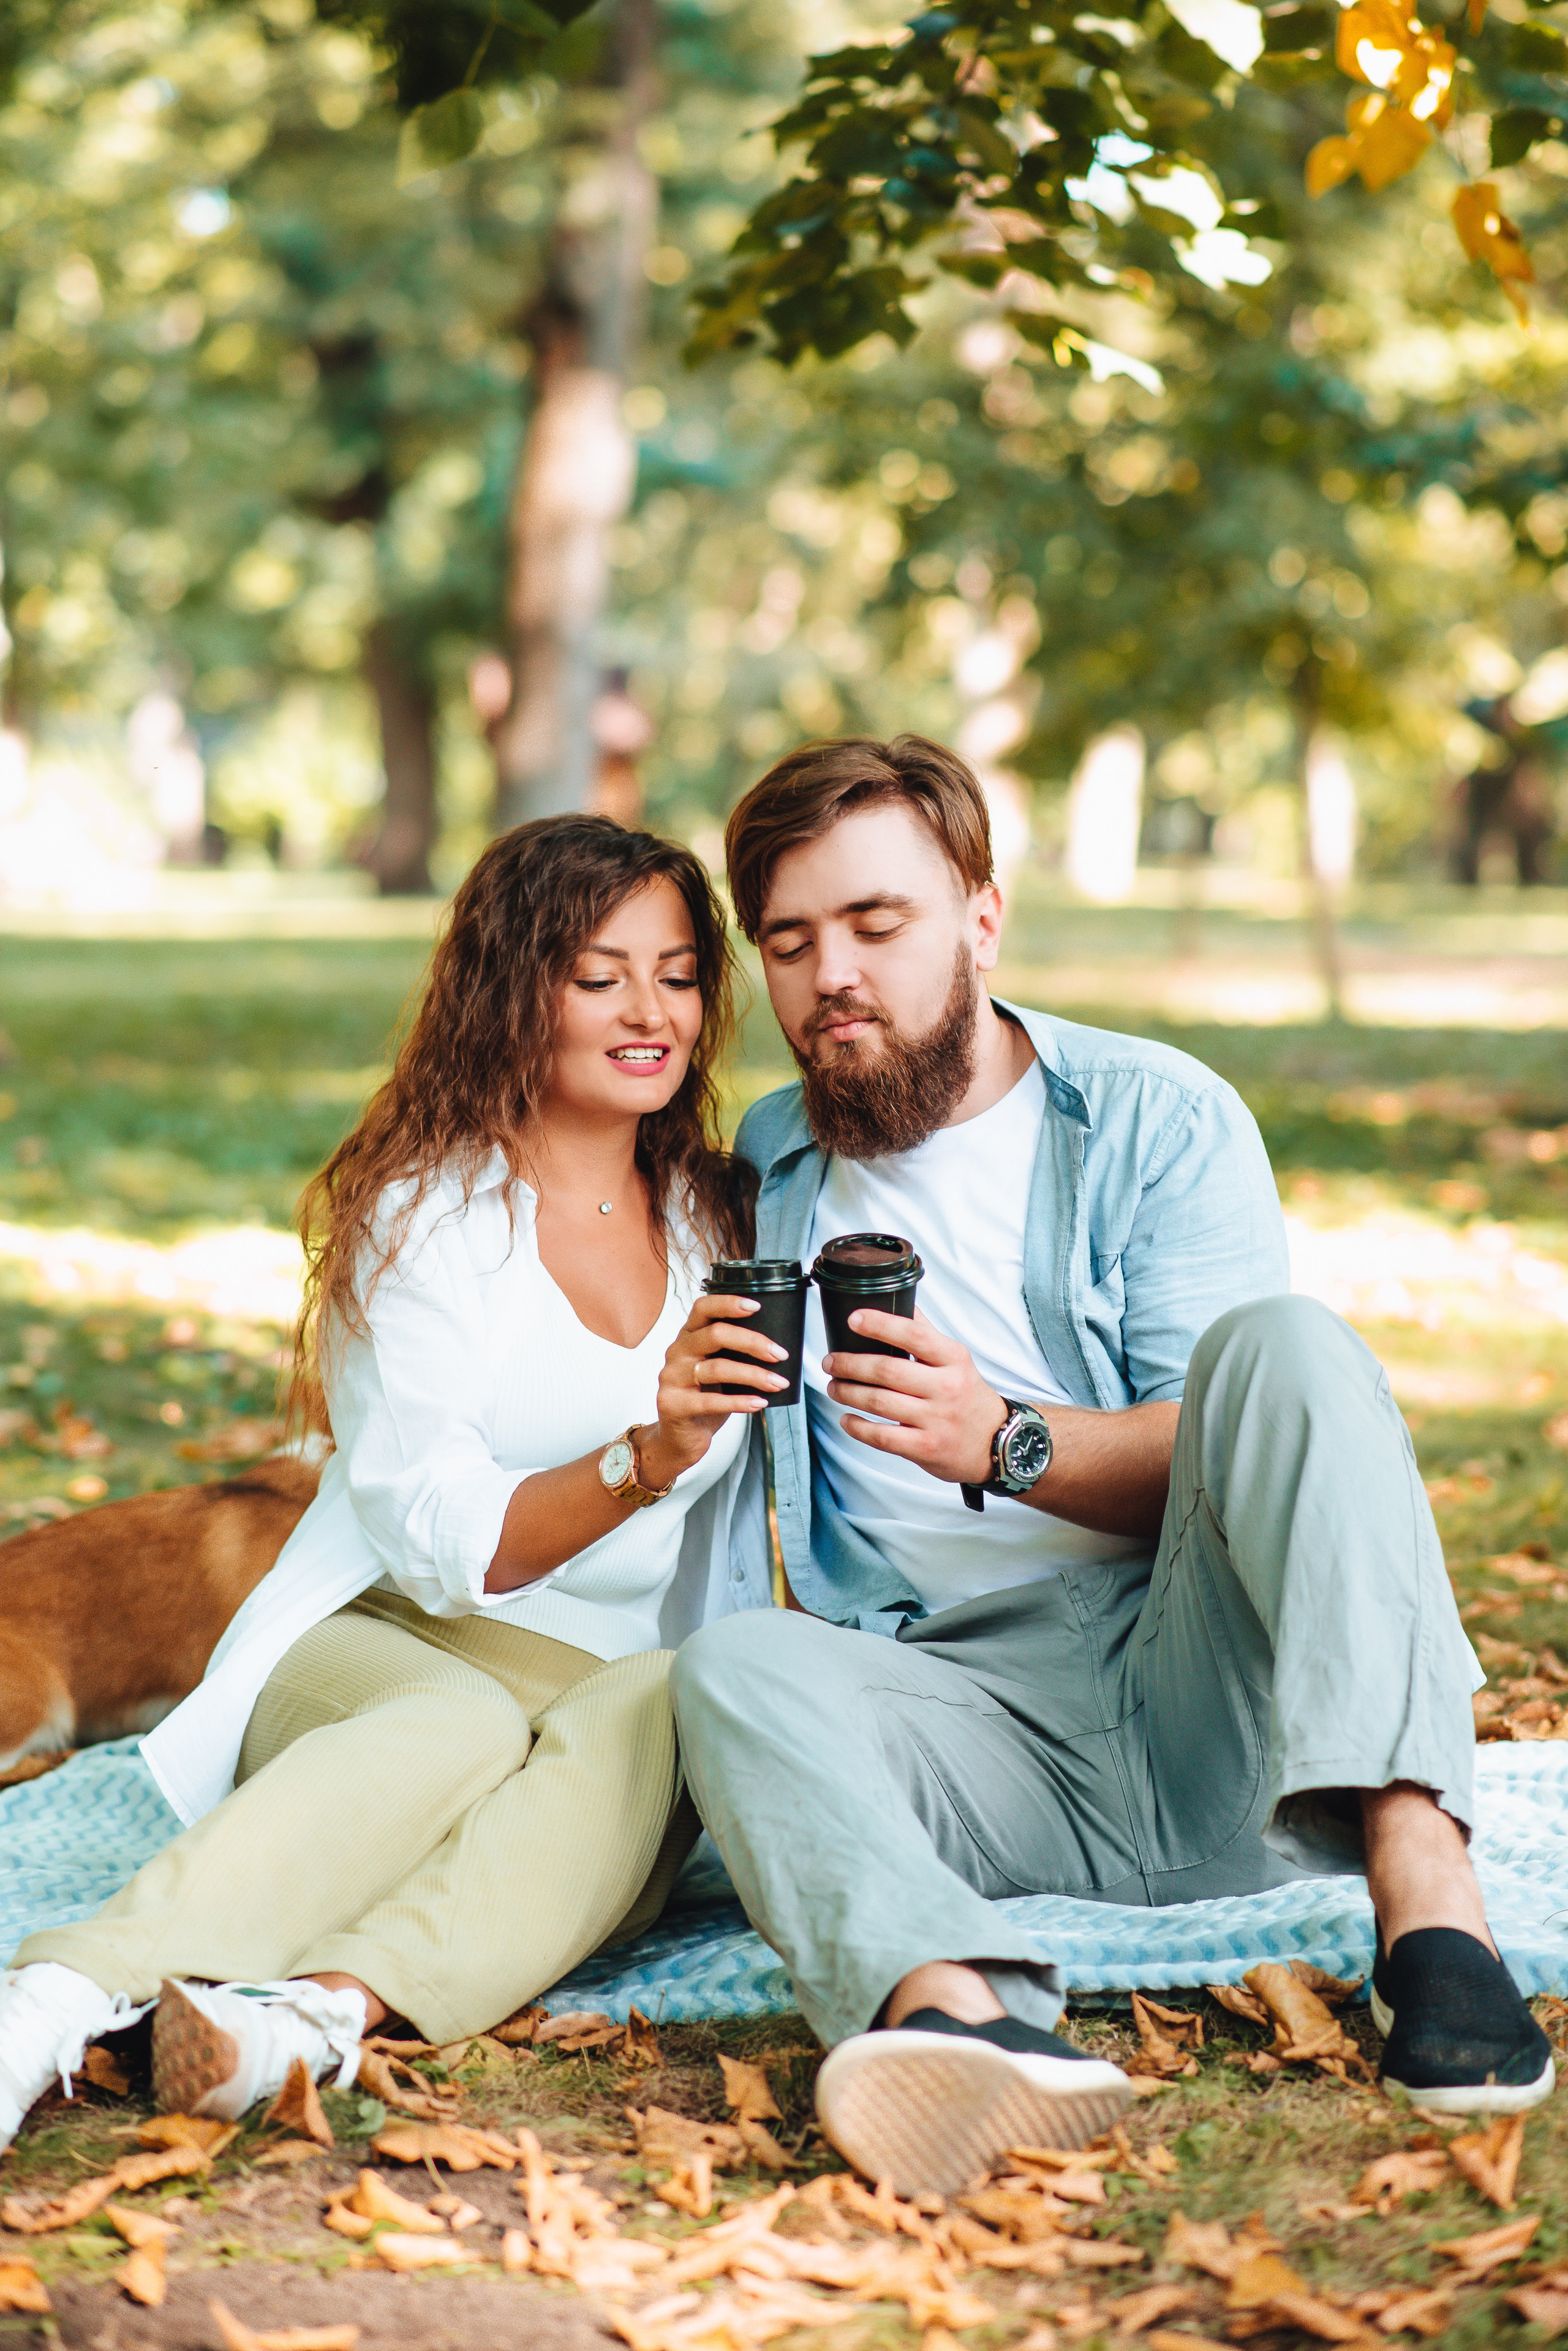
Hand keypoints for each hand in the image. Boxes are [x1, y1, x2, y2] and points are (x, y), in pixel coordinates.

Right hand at [641, 1293, 789, 1485]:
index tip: (756, 1306)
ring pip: (716, 1368)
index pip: (703, 1308)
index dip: (728, 1303)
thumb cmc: (706, 1397)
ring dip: (754, 1375)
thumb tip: (778, 1346)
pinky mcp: (673, 1404)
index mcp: (688, 1336)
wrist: (681, 1437)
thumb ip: (734, 1352)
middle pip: (715, 1335)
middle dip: (753, 1342)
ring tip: (778, 1383)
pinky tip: (759, 1403)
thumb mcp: (719, 1368)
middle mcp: (676, 1352)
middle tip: (780, 1354)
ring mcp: (671, 1378)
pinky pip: (710, 1401)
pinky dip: (740, 1401)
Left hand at [825, 1306, 1007, 1487]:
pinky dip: (857, 1427)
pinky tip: (846, 1419)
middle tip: (830, 1361)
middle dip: (850, 1364)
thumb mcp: (956, 1360)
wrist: (997, 1442)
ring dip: (847, 1392)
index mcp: (954, 1359)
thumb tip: (899, 1299)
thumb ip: (926, 1333)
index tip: (853, 1319)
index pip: (914, 1335)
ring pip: (879, 1402)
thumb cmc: (967, 1396)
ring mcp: (937, 1420)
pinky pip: (882, 1436)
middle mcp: (947, 1387)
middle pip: (888, 1370)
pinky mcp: (926, 1448)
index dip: (880, 1324)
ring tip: (834, 1386)